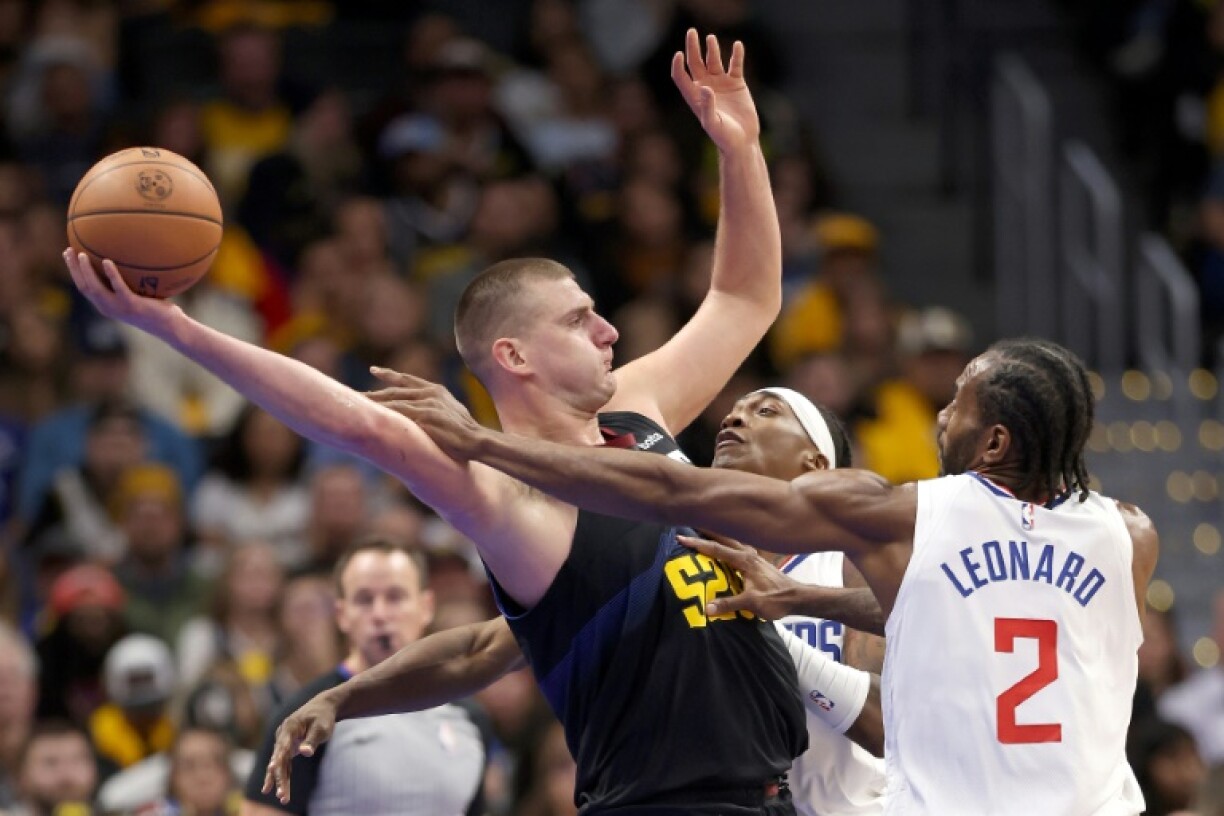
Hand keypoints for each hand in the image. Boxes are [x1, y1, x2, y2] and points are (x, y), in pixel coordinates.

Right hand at [62, 249, 181, 334]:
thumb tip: (131, 259)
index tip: (69, 255)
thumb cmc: (158, 310)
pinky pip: (118, 287)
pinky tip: (106, 261)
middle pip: (84, 286)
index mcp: (107, 305)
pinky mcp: (132, 305)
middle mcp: (108, 308)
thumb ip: (130, 283)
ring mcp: (119, 307)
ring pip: (95, 288)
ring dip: (86, 271)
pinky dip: (111, 274)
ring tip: (82, 254)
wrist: (171, 327)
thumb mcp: (139, 295)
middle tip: (68, 251)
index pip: (84, 288)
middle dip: (73, 269)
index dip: (74, 272)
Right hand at [261, 690, 339, 803]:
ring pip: (280, 764)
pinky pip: (284, 764)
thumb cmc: (323, 717)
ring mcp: (284, 742)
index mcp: (289, 727)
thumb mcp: (321, 727)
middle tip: (280, 795)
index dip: (277, 759)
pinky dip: (283, 776)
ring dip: (280, 780)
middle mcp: (282, 735)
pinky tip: (280, 791)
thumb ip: (312, 740)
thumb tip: (305, 753)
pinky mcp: (288, 748)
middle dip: (278, 777)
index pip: (282, 746)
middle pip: (279, 759)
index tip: (272, 770)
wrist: (323, 707)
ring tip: (281, 798)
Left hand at [367, 367, 484, 460]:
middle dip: (374, 393)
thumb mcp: (452, 413)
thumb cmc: (466, 432)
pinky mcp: (424, 416)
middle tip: (355, 395)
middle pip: (395, 390)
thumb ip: (437, 409)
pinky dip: (383, 413)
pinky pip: (398, 413)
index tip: (374, 370)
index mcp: (437, 390)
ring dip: (373, 404)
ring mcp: (426, 404)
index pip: (408, 380)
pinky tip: (370, 416)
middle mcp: (430, 393)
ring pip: (393, 401)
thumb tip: (428, 415)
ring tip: (357, 406)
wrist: (477, 440)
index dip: (389, 375)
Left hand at [672, 29, 759, 152]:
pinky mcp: (736, 83)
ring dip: (711, 49)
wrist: (742, 141)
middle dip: (692, 47)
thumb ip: (707, 106)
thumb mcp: (713, 124)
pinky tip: (737, 45)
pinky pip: (735, 64)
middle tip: (691, 32)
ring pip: (713, 60)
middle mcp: (706, 87)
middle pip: (695, 63)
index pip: (681, 76)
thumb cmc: (724, 137)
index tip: (679, 54)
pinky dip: (736, 55)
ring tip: (710, 38)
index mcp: (695, 97)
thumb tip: (705, 88)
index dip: (678, 65)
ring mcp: (721, 83)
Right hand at [679, 533, 803, 619]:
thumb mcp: (752, 603)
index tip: (682, 537)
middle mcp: (748, 553)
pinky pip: (738, 546)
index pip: (717, 549)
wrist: (797, 598)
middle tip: (689, 522)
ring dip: (717, 534)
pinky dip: (728, 541)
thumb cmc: (776, 599)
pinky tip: (725, 543)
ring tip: (703, 528)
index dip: (698, 544)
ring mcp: (754, 556)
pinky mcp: (756, 561)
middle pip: (723, 537)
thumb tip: (706, 608)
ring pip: (731, 539)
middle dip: (706, 530)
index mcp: (745, 560)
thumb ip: (729, 604)